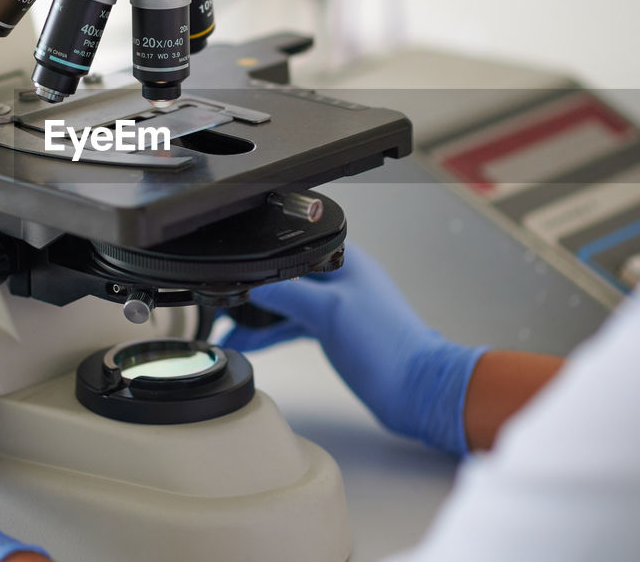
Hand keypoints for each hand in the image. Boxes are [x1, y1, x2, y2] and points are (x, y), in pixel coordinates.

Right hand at [222, 245, 486, 454]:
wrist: (417, 391)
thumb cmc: (388, 348)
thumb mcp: (329, 311)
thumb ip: (288, 292)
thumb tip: (252, 283)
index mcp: (345, 259)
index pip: (292, 248)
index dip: (261, 258)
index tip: (232, 271)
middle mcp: (341, 278)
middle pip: (285, 275)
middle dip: (253, 290)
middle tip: (223, 304)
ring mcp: (339, 306)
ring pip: (288, 302)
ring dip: (259, 315)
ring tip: (228, 328)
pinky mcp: (336, 331)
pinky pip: (295, 324)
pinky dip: (273, 332)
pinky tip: (254, 343)